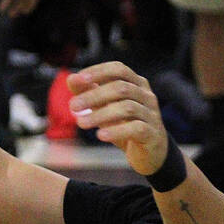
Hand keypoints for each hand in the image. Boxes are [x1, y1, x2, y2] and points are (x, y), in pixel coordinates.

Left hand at [66, 62, 169, 176]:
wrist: (150, 154)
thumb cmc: (126, 127)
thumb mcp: (106, 108)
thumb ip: (90, 93)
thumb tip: (71, 79)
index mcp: (136, 84)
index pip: (119, 69)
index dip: (99, 72)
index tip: (78, 80)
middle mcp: (147, 96)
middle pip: (121, 88)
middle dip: (94, 95)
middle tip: (73, 106)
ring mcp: (151, 114)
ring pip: (127, 108)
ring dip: (101, 114)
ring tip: (81, 123)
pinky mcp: (152, 134)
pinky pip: (136, 128)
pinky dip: (117, 131)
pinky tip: (101, 135)